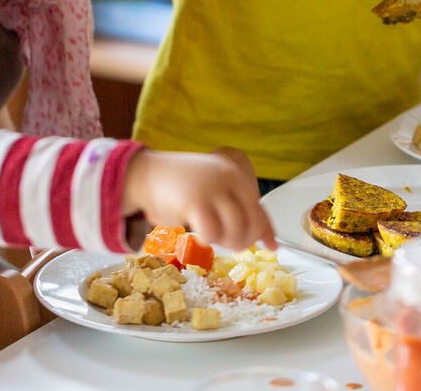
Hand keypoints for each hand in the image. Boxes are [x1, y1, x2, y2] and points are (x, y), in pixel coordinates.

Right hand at [122, 149, 276, 250]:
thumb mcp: (214, 187)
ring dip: (225, 241)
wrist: (148, 174)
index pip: (260, 210)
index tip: (272, 248)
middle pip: (251, 223)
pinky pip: (211, 232)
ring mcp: (212, 190)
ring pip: (234, 230)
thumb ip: (235, 205)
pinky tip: (200, 233)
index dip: (267, 232)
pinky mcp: (194, 203)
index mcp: (236, 176)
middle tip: (232, 245)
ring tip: (211, 234)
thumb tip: (261, 236)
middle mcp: (228, 181)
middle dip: (244, 241)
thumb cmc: (181, 185)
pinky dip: (208, 239)